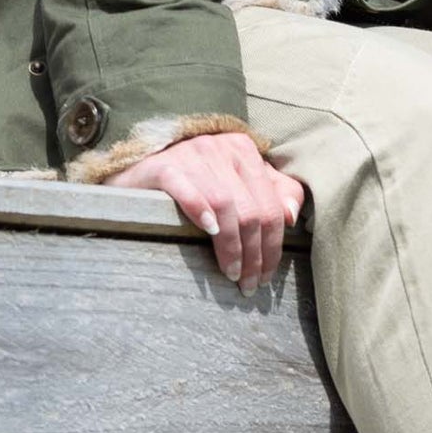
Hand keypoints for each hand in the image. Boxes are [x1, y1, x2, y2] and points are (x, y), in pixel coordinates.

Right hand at [109, 132, 303, 295]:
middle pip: (251, 212)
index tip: (267, 276)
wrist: (140, 171)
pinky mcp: (165, 167)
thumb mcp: (239, 183)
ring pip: (225, 206)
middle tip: (249, 284)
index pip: (271, 207)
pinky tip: (209, 232)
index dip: (274, 247)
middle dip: (254, 255)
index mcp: (245, 151)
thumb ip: (275, 193)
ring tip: (232, 274)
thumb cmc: (196, 183)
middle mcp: (222, 148)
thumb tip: (291, 217)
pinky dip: (200, 211)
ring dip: (232, 247)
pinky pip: (186, 190)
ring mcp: (192, 155)